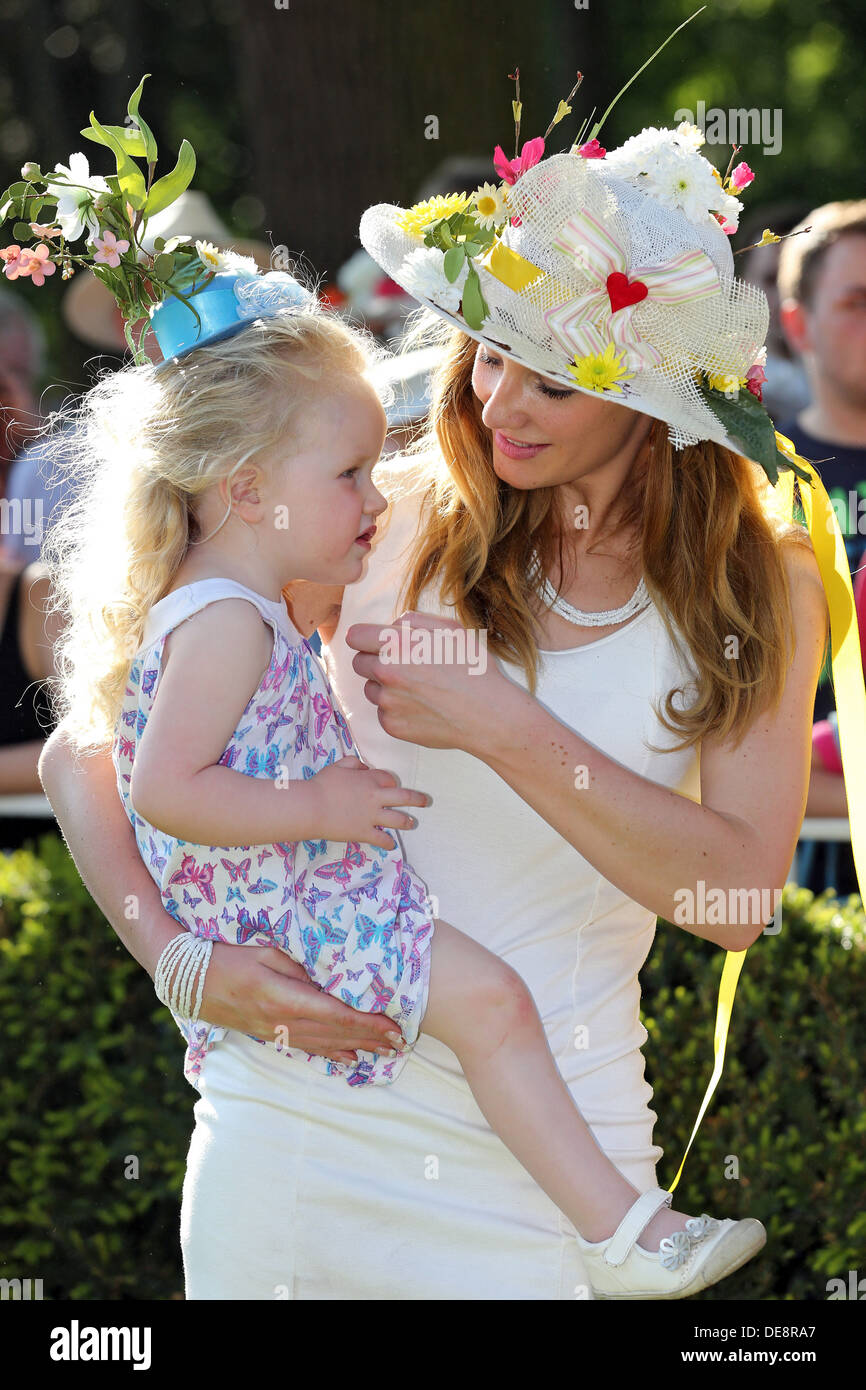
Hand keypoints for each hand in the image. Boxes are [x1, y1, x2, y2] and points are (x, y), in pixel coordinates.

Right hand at [201, 941, 405, 1062]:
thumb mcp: (266, 951)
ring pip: (324, 1044)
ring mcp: (275, 1032)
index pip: (336, 1014)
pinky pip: (306, 1048)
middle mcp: (282, 1021)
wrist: (189, 980)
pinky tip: (349, 1060)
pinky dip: (331, 1054)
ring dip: (356, 1047)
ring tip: (384, 1051)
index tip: (393, 1025)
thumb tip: (331, 976)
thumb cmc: (227, 955)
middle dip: (370, 1038)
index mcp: (283, 997)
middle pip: (335, 1033)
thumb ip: (300, 966)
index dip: (367, 1022)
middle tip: (401, 1042)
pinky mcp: (269, 1036)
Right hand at [310, 754, 428, 850]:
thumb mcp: (338, 766)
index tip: (390, 786)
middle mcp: (376, 797)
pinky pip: (382, 839)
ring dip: (407, 821)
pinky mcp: (364, 832)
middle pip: (404, 797)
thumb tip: (364, 766)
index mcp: (370, 779)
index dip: (391, 782)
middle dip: (417, 799)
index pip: (389, 779)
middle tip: (425, 801)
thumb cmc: (322, 785)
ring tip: (412, 823)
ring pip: (398, 819)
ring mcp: (372, 816)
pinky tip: (391, 844)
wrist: (311, 807)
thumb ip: (353, 762)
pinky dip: (388, 843)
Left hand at [346, 610, 512, 755]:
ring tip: (416, 689)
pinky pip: (382, 713)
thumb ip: (414, 621)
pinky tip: (421, 707)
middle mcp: (387, 672)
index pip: (355, 637)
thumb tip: (392, 626)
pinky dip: (396, 710)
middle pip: (358, 663)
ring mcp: (387, 701)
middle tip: (402, 666)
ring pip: (370, 689)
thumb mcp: (450, 630)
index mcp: (398, 644)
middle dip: (375, 661)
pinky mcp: (392, 725)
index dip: (365, 638)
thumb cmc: (473, 669)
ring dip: (385, 687)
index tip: (372, 643)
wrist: (488, 714)